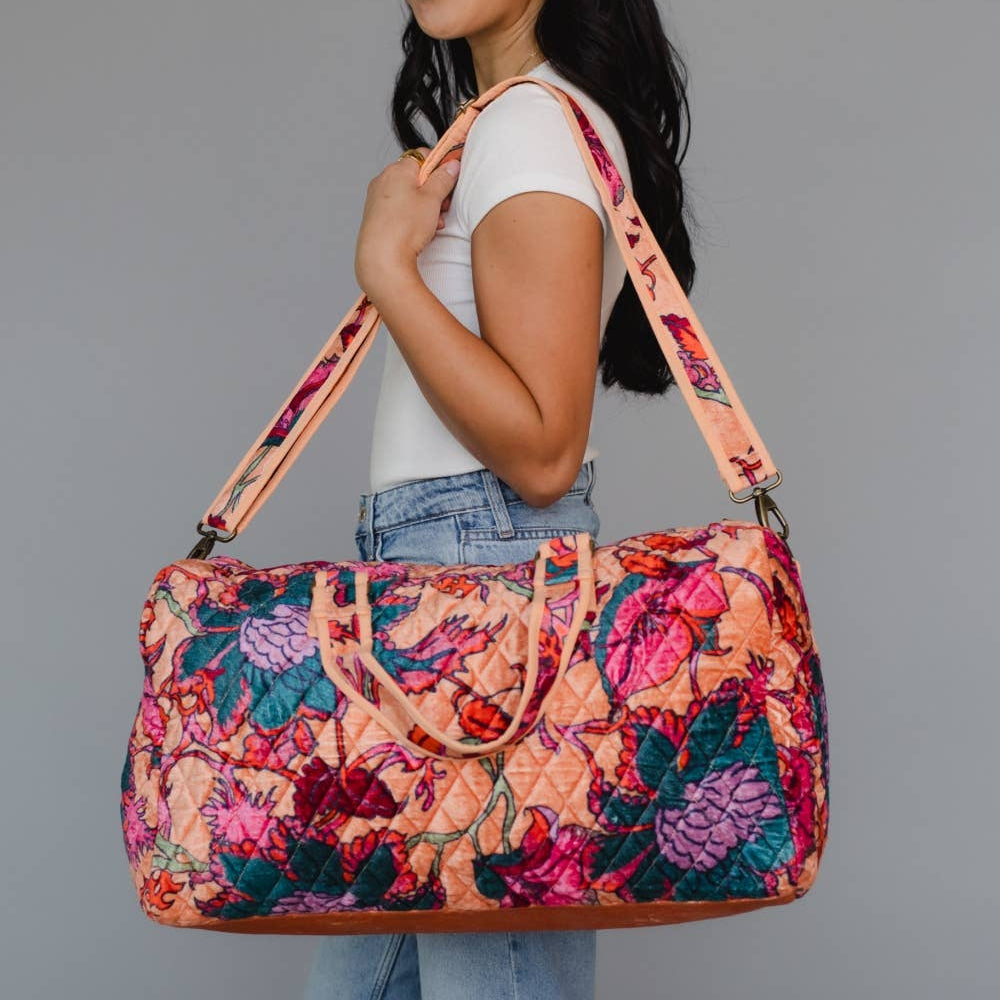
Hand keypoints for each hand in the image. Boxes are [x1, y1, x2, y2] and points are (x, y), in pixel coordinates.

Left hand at [354, 147, 460, 299]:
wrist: (382, 259)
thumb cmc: (405, 227)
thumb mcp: (432, 199)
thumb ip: (443, 178)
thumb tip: (451, 165)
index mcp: (397, 169)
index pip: (423, 156)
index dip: (439, 167)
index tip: (450, 181)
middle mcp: (383, 180)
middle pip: (416, 178)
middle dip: (433, 192)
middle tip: (443, 207)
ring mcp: (377, 199)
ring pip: (409, 196)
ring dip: (425, 208)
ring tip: (433, 224)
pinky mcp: (375, 217)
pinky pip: (399, 211)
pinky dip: (412, 218)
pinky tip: (421, 232)